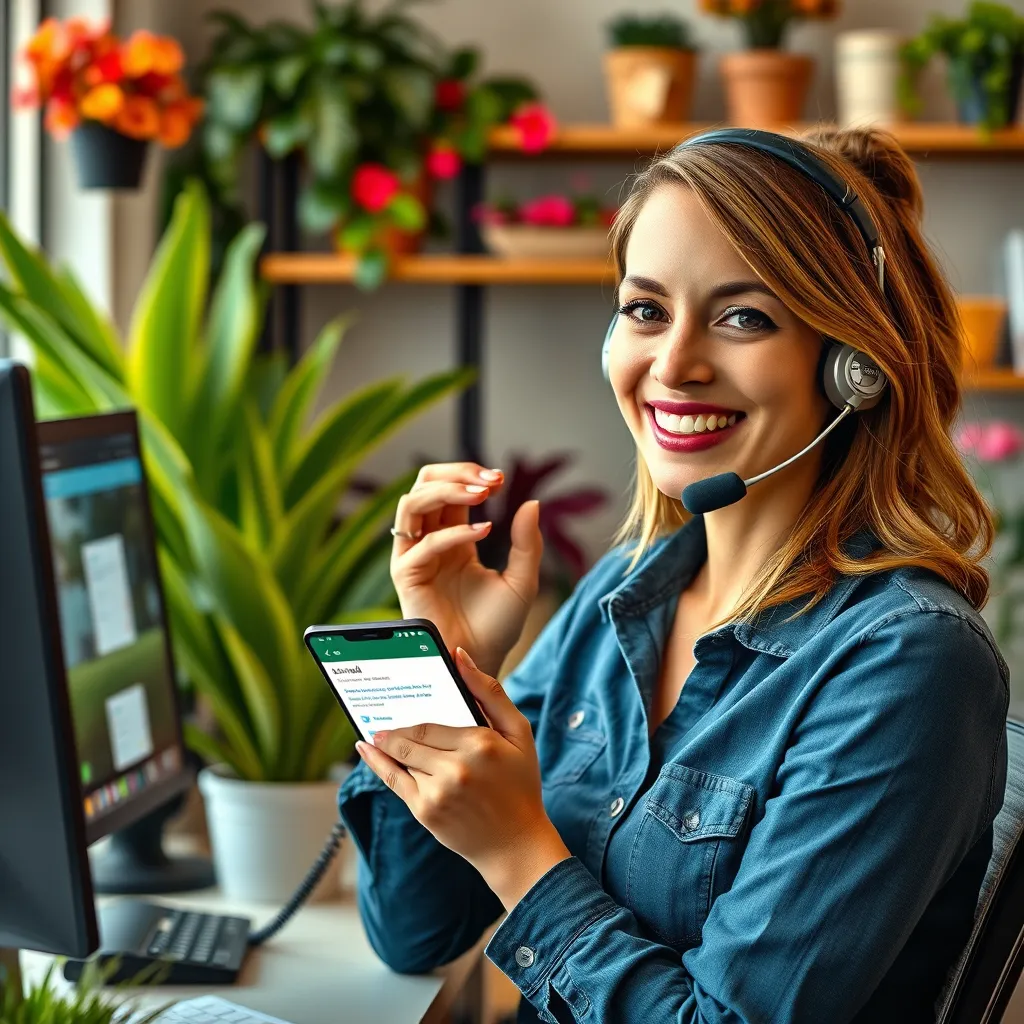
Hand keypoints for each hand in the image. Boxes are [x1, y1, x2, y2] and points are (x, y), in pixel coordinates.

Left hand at [356, 647, 570, 909]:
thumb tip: (460, 657)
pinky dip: (377, 763)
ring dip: (385, 743)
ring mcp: (437, 791)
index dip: (415, 712)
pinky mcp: (425, 811)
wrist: (516, 844)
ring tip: (372, 731)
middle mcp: (456, 767)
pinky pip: (393, 780)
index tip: (401, 699)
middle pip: (412, 737)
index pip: (433, 720)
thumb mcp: (518, 733)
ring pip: (401, 756)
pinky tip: (367, 749)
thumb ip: (490, 692)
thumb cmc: (520, 784)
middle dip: (394, 728)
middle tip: (380, 717)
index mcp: (480, 743)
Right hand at [390, 462, 543, 676]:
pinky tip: (484, 531)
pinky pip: (422, 543)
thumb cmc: (497, 626)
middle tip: (490, 480)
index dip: (471, 475)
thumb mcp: (522, 579)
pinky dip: (453, 533)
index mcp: (453, 538)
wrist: (482, 663)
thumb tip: (532, 502)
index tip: (501, 478)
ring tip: (483, 493)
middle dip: (456, 472)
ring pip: (412, 503)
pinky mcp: (406, 576)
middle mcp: (429, 542)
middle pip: (425, 484)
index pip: (451, 489)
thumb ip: (526, 543)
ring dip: (447, 489)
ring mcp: (415, 557)